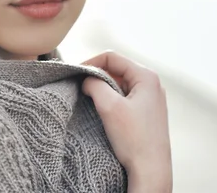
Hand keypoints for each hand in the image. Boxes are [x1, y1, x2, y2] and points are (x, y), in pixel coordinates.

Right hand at [82, 51, 171, 191]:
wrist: (150, 169)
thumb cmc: (134, 139)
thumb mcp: (108, 106)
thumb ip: (94, 84)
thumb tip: (86, 79)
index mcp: (146, 77)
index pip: (112, 57)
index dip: (90, 62)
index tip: (75, 74)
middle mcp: (151, 84)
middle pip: (116, 68)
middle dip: (96, 75)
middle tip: (80, 86)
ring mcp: (150, 98)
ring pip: (118, 82)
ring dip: (102, 87)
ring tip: (89, 98)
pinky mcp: (146, 111)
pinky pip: (123, 95)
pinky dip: (110, 97)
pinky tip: (102, 109)